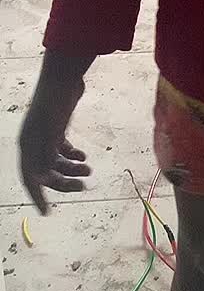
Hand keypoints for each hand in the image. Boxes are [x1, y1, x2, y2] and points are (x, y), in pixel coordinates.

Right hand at [19, 74, 90, 214]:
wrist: (63, 78)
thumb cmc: (55, 104)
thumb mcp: (52, 132)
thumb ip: (47, 154)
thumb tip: (44, 177)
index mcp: (28, 146)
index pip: (30, 178)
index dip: (37, 196)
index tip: (47, 212)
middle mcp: (33, 143)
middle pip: (46, 171)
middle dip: (64, 181)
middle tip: (84, 185)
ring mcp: (45, 135)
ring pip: (56, 161)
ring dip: (71, 169)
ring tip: (88, 170)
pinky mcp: (56, 128)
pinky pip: (62, 150)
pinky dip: (73, 156)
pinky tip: (83, 157)